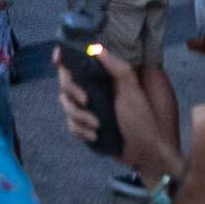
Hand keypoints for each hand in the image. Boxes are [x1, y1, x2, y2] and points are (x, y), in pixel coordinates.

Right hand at [62, 48, 183, 184]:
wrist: (147, 155)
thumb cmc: (144, 122)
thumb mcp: (133, 94)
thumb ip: (119, 70)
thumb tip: (98, 48)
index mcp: (105, 78)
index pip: (79, 62)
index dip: (65, 58)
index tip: (58, 60)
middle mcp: (94, 90)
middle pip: (66, 82)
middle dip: (72, 92)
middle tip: (85, 101)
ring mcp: (89, 108)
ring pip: (66, 104)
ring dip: (78, 116)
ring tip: (96, 125)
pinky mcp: (86, 125)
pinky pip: (71, 124)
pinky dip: (80, 130)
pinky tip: (94, 136)